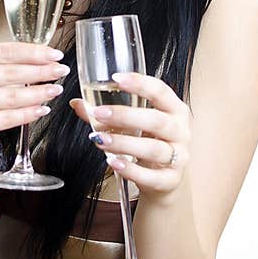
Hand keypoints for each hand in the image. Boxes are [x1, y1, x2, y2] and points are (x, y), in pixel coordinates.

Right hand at [0, 42, 69, 160]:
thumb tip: (29, 59)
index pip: (5, 51)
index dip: (33, 52)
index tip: (53, 54)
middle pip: (12, 72)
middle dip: (42, 71)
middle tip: (61, 70)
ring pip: (14, 95)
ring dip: (39, 92)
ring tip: (55, 89)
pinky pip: (8, 117)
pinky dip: (28, 113)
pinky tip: (42, 109)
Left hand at [70, 72, 190, 199]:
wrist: (164, 178)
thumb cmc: (149, 141)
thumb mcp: (133, 124)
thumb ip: (105, 114)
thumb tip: (77, 103)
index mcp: (174, 110)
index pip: (161, 91)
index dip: (140, 83)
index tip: (116, 78)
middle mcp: (180, 131)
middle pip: (157, 120)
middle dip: (126, 116)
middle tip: (99, 113)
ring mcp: (179, 157)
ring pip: (153, 149)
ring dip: (124, 143)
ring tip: (100, 140)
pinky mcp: (171, 180)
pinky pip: (152, 176)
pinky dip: (132, 171)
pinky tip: (114, 163)